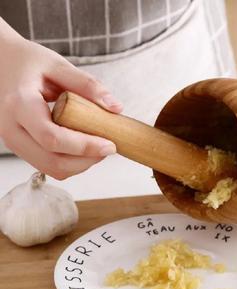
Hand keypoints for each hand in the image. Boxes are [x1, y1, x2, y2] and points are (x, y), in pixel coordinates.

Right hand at [0, 22, 121, 179]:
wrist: (0, 63)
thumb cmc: (26, 62)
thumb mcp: (57, 65)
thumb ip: (87, 85)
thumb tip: (116, 107)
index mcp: (19, 105)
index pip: (53, 138)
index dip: (85, 147)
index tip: (110, 144)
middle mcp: (11, 129)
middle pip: (52, 162)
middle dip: (86, 161)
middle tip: (108, 148)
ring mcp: (13, 141)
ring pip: (51, 168)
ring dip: (80, 164)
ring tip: (98, 147)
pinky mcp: (21, 147)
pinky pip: (47, 165)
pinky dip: (70, 162)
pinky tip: (83, 147)